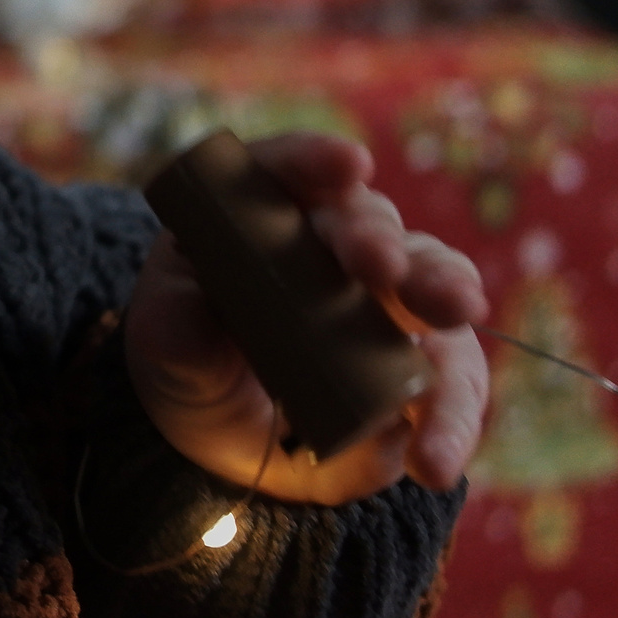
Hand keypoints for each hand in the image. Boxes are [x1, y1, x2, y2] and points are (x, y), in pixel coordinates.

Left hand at [123, 132, 489, 505]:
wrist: (224, 440)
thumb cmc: (189, 362)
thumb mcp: (164, 345)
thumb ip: (174, 327)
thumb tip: (191, 315)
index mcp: (263, 217)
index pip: (285, 170)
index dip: (315, 160)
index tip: (346, 166)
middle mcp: (334, 245)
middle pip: (368, 223)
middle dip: (379, 238)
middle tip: (381, 264)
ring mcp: (388, 302)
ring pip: (431, 281)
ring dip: (444, 293)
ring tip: (453, 313)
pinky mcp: (425, 365)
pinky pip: (452, 383)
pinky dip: (451, 418)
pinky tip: (436, 458)